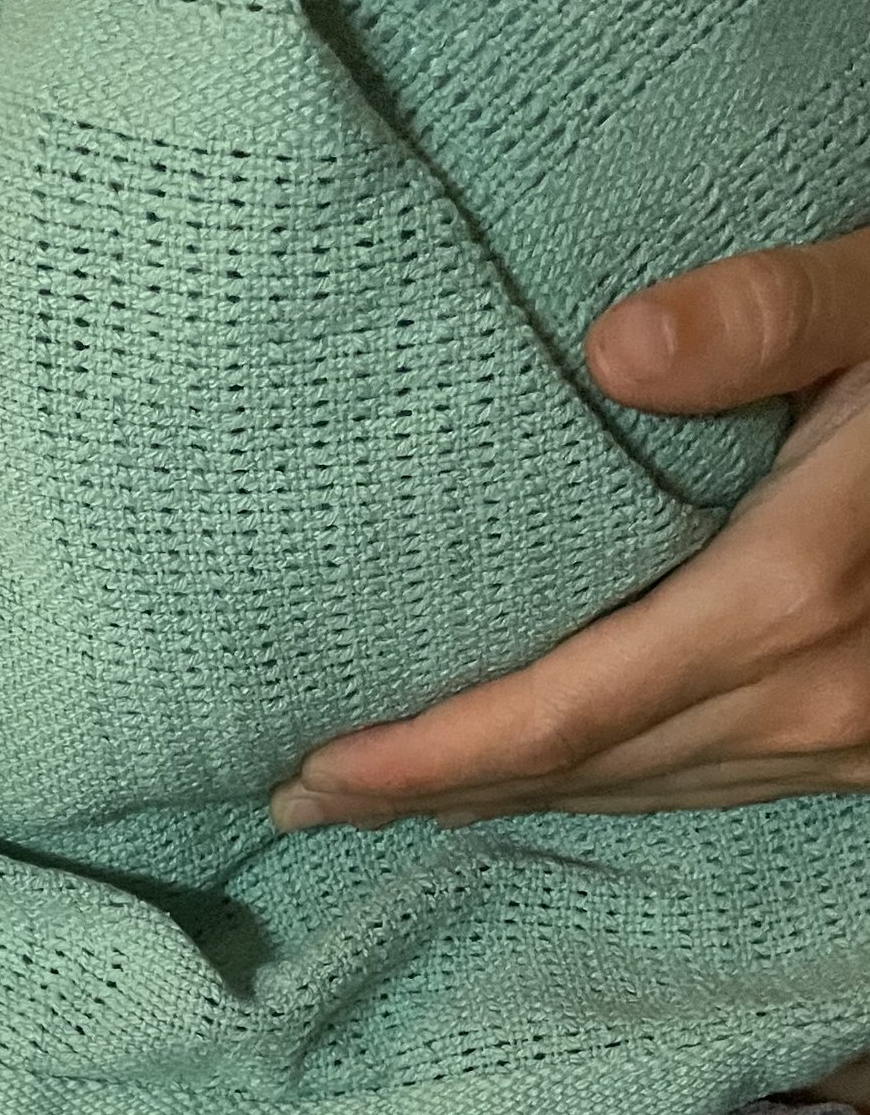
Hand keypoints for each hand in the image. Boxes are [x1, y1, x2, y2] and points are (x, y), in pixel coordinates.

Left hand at [271, 230, 869, 830]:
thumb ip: (771, 315)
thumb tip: (619, 349)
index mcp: (794, 596)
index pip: (562, 714)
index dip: (429, 757)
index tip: (315, 772)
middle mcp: (819, 696)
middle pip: (585, 774)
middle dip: (435, 792)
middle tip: (300, 796)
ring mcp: (854, 740)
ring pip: (644, 793)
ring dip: (510, 800)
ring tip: (384, 798)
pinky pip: (707, 784)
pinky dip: (604, 785)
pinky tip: (535, 775)